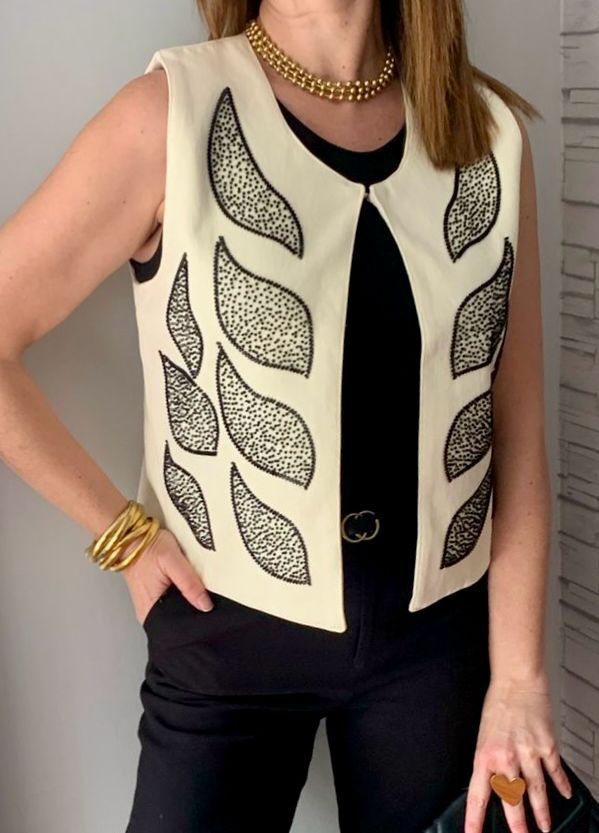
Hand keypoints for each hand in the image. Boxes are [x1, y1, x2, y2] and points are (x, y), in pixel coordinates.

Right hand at [120, 526, 213, 624]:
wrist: (131, 536)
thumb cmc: (148, 547)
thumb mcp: (171, 561)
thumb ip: (188, 583)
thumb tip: (205, 605)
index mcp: (151, 612)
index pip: (179, 627)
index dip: (196, 620)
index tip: (211, 611)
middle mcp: (149, 612)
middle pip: (179, 618)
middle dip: (195, 609)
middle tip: (207, 595)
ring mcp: (151, 604)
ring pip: (178, 608)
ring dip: (189, 600)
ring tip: (198, 589)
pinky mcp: (154, 594)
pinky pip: (174, 599)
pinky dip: (183, 592)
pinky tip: (189, 583)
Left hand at [464, 672, 572, 832]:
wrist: (516, 681)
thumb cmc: (497, 704)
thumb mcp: (483, 735)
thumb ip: (489, 761)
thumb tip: (493, 785)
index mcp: (484, 755)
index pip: (478, 795)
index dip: (474, 819)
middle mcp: (506, 758)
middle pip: (512, 801)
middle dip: (517, 825)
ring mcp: (528, 753)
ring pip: (536, 792)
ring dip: (541, 813)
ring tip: (544, 827)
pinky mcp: (547, 746)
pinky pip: (555, 772)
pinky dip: (561, 785)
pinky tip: (565, 795)